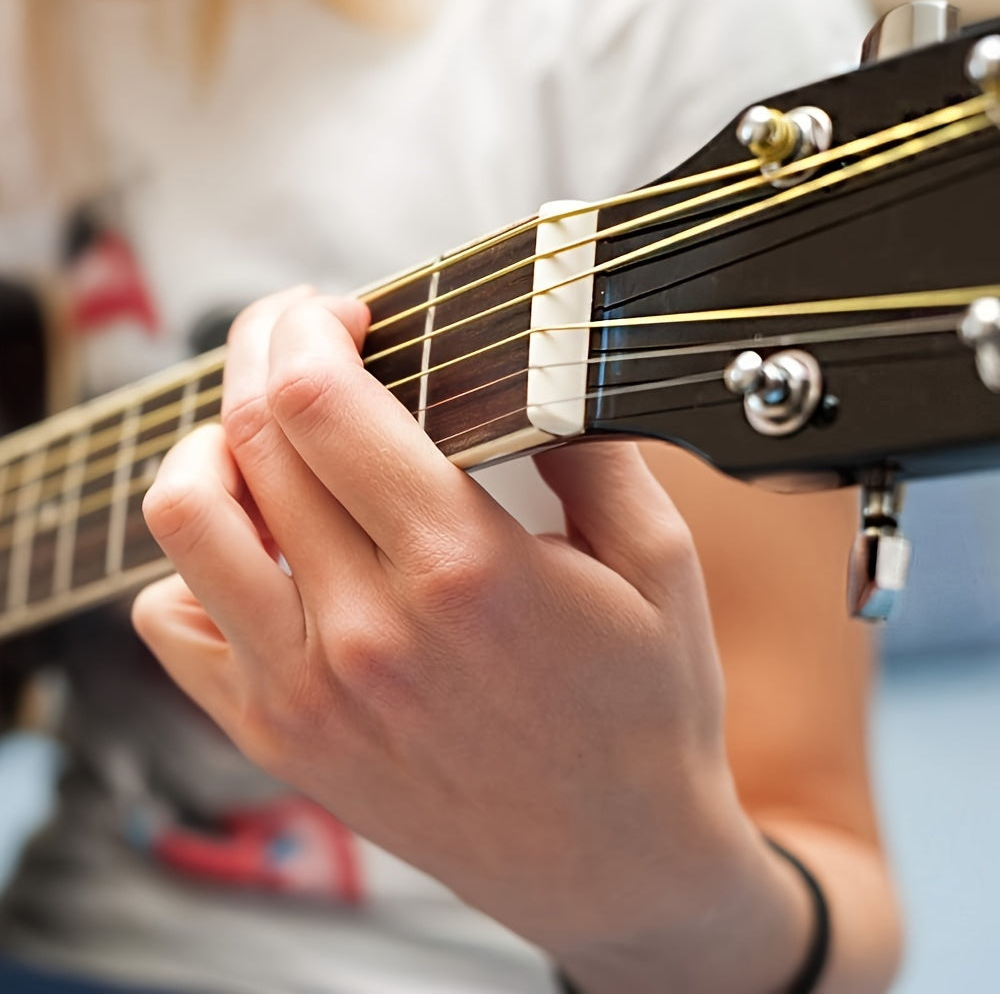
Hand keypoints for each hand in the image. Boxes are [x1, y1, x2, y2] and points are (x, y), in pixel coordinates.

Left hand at [133, 287, 809, 991]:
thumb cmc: (644, 718)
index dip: (308, 326)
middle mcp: (366, 628)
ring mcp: (308, 690)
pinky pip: (172, 624)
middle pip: (250, 438)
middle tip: (298, 337)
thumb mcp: (658, 569)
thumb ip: (597, 453)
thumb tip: (544, 367)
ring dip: (209, 446)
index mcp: (464, 568)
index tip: (338, 311)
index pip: (320, 402)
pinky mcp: (281, 738)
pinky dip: (192, 561)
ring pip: (185, 520)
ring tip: (263, 437)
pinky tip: (256, 549)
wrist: (613, 865)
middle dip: (259, 353)